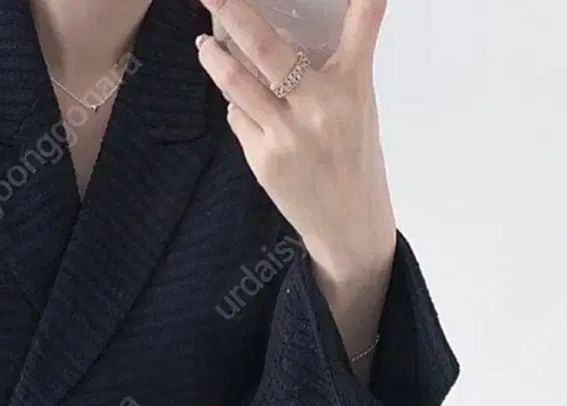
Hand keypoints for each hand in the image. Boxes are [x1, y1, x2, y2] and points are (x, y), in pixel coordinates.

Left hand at [196, 0, 396, 284]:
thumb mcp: (359, 103)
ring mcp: (285, 135)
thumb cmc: (353, 157)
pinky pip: (238, 118)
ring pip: (236, 83)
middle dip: (230, 11)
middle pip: (264, 47)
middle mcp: (318, 107)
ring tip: (204, 44)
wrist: (348, 224)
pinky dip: (236, 104)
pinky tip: (240, 102)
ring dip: (214, 57)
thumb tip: (292, 30)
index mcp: (352, 86)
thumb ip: (337, 64)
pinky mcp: (263, 160)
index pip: (361, 22)